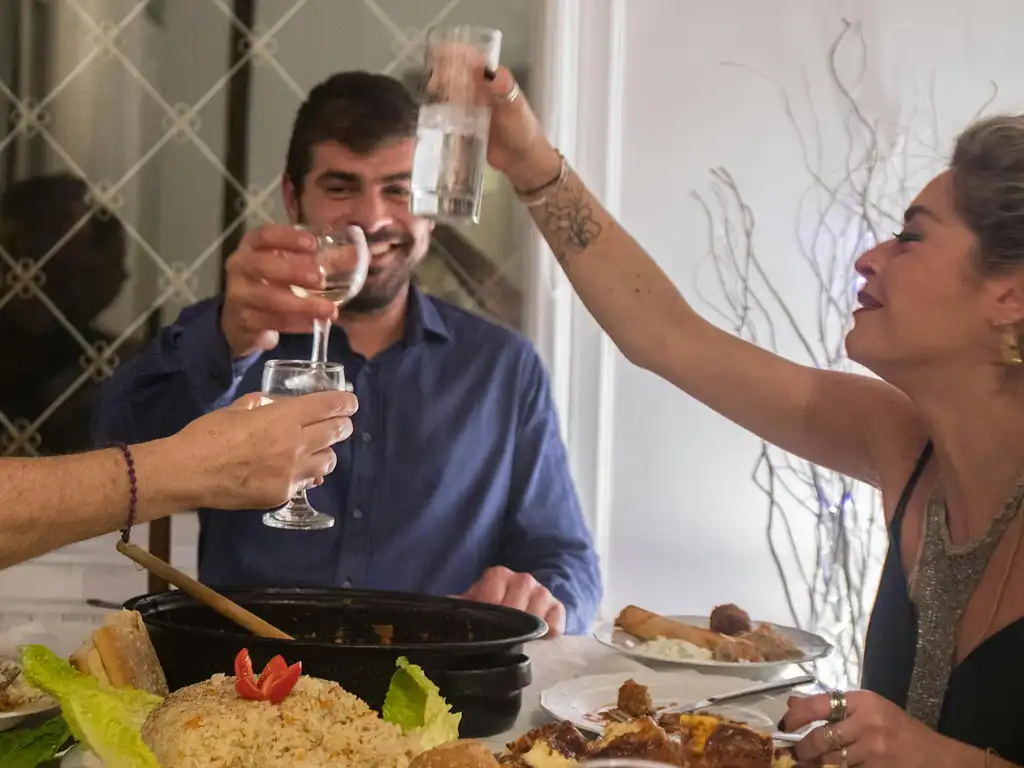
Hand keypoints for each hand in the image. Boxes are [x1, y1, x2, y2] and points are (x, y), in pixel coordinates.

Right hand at [169, 390, 357, 509]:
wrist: (187, 473)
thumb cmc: (207, 435)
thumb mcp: (237, 409)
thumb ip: (261, 405)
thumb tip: (274, 405)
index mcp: (285, 417)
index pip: (330, 406)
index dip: (345, 402)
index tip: (349, 402)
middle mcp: (295, 444)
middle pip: (337, 432)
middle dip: (342, 425)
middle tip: (339, 423)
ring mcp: (291, 472)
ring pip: (329, 461)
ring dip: (327, 452)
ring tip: (317, 449)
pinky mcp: (282, 494)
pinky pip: (307, 482)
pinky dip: (307, 474)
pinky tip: (297, 471)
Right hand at [221, 224, 337, 357]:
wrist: (241, 319)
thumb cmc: (271, 283)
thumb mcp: (291, 266)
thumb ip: (323, 260)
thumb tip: (358, 254)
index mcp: (251, 247)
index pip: (264, 235)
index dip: (288, 237)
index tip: (313, 244)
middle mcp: (240, 267)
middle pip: (262, 265)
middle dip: (293, 271)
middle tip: (321, 279)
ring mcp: (239, 296)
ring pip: (269, 298)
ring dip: (302, 305)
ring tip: (329, 310)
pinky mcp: (245, 321)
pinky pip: (273, 322)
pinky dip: (297, 323)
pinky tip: (316, 323)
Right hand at [424, 48, 557, 189]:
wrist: (521, 160)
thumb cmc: (522, 130)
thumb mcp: (514, 107)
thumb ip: (501, 88)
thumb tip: (483, 69)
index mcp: (494, 79)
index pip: (472, 59)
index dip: (454, 54)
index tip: (438, 54)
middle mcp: (481, 89)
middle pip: (457, 73)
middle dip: (442, 72)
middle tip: (433, 82)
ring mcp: (472, 107)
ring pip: (451, 91)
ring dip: (439, 89)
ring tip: (430, 93)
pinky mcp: (466, 124)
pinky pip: (450, 113)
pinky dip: (440, 110)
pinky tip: (431, 111)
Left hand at [460, 566, 565, 636]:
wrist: (512, 615)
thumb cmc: (487, 613)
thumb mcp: (470, 607)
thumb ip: (456, 608)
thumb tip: (435, 618)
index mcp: (497, 575)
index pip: (494, 593)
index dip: (488, 613)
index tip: (484, 629)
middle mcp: (521, 579)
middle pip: (518, 601)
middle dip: (508, 623)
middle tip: (502, 638)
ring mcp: (541, 591)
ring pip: (538, 608)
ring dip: (529, 627)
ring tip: (520, 639)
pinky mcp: (557, 606)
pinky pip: (557, 616)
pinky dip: (551, 628)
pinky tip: (541, 639)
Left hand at [783, 690, 959, 767]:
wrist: (940, 759)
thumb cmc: (902, 732)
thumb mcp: (872, 710)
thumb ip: (836, 708)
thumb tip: (792, 705)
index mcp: (865, 702)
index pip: (820, 704)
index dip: (797, 716)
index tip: (785, 725)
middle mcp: (868, 723)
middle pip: (821, 738)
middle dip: (803, 749)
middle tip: (796, 754)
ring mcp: (874, 751)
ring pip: (830, 762)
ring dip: (816, 766)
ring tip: (809, 765)